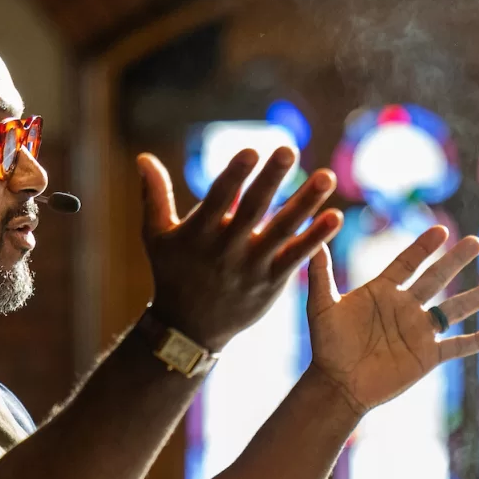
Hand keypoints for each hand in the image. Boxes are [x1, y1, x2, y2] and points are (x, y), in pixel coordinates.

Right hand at [137, 148, 340, 348]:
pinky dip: (316, 238)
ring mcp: (251, 267)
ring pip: (282, 231)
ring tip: (327, 177)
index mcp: (198, 233)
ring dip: (306, 203)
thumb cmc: (172, 273)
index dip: (233, 176)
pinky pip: (296, 257)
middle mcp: (226, 250)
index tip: (251, 151)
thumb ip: (155, 195)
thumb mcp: (155, 236)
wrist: (190, 328)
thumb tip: (142, 157)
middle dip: (270, 180)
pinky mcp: (272, 283)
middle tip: (290, 149)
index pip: (217, 200)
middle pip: (252, 210)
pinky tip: (335, 216)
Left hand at [303, 226, 478, 415]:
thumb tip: (314, 241)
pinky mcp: (427, 357)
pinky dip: (478, 341)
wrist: (337, 385)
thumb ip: (321, 275)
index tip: (441, 231)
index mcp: (383, 292)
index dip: (424, 247)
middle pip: (438, 278)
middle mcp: (405, 307)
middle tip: (477, 241)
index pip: (408, 263)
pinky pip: (457, 346)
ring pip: (455, 309)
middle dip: (457, 260)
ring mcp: (419, 332)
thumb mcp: (321, 307)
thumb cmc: (326, 346)